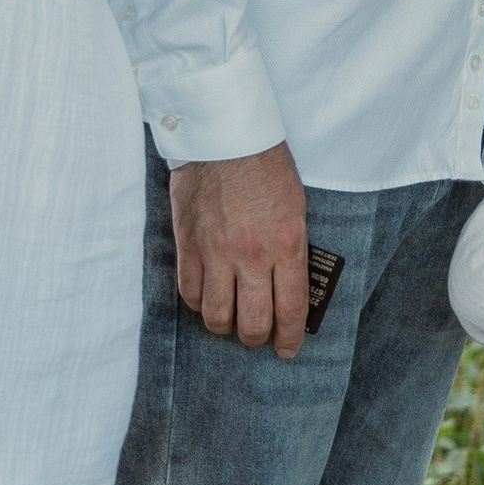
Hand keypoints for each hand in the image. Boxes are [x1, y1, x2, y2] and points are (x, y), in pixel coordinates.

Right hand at [170, 142, 309, 355]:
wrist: (225, 135)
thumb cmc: (266, 166)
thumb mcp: (296, 208)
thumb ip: (290, 249)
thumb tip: (286, 285)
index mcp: (286, 245)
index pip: (290, 310)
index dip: (290, 338)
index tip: (288, 350)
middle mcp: (251, 255)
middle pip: (252, 322)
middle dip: (256, 338)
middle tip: (257, 336)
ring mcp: (216, 252)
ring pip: (216, 315)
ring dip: (224, 326)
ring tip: (229, 320)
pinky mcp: (188, 244)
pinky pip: (189, 291)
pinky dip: (198, 303)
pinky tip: (206, 298)